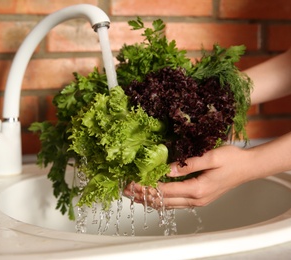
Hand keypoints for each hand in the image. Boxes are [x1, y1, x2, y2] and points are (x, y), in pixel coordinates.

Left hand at [123, 145, 254, 208]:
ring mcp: (197, 201)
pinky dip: (161, 201)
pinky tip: (152, 196)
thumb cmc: (232, 159)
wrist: (248, 167)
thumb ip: (189, 163)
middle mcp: (196, 199)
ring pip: (168, 205)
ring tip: (133, 194)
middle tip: (125, 189)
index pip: (164, 191)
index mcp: (197, 189)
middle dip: (142, 195)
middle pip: (163, 201)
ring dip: (149, 200)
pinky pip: (175, 203)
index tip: (131, 182)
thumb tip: (167, 169)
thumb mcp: (211, 156)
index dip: (146, 187)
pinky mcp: (199, 199)